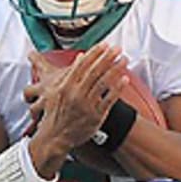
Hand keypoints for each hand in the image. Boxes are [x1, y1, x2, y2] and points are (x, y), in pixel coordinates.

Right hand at [30, 45, 129, 173]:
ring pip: (103, 83)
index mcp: (65, 85)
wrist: (55, 136)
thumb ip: (67, 73)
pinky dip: (117, 88)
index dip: (95, 53)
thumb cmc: (56, 113)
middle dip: (107, 58)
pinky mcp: (95, 116)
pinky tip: (125, 79)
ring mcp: (86, 104)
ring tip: (124, 60)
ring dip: (115, 69)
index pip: (82, 64)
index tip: (104, 45)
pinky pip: (109, 99)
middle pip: (94, 71)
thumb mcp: (55, 91)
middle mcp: (76, 93)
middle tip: (118, 48)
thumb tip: (79, 58)